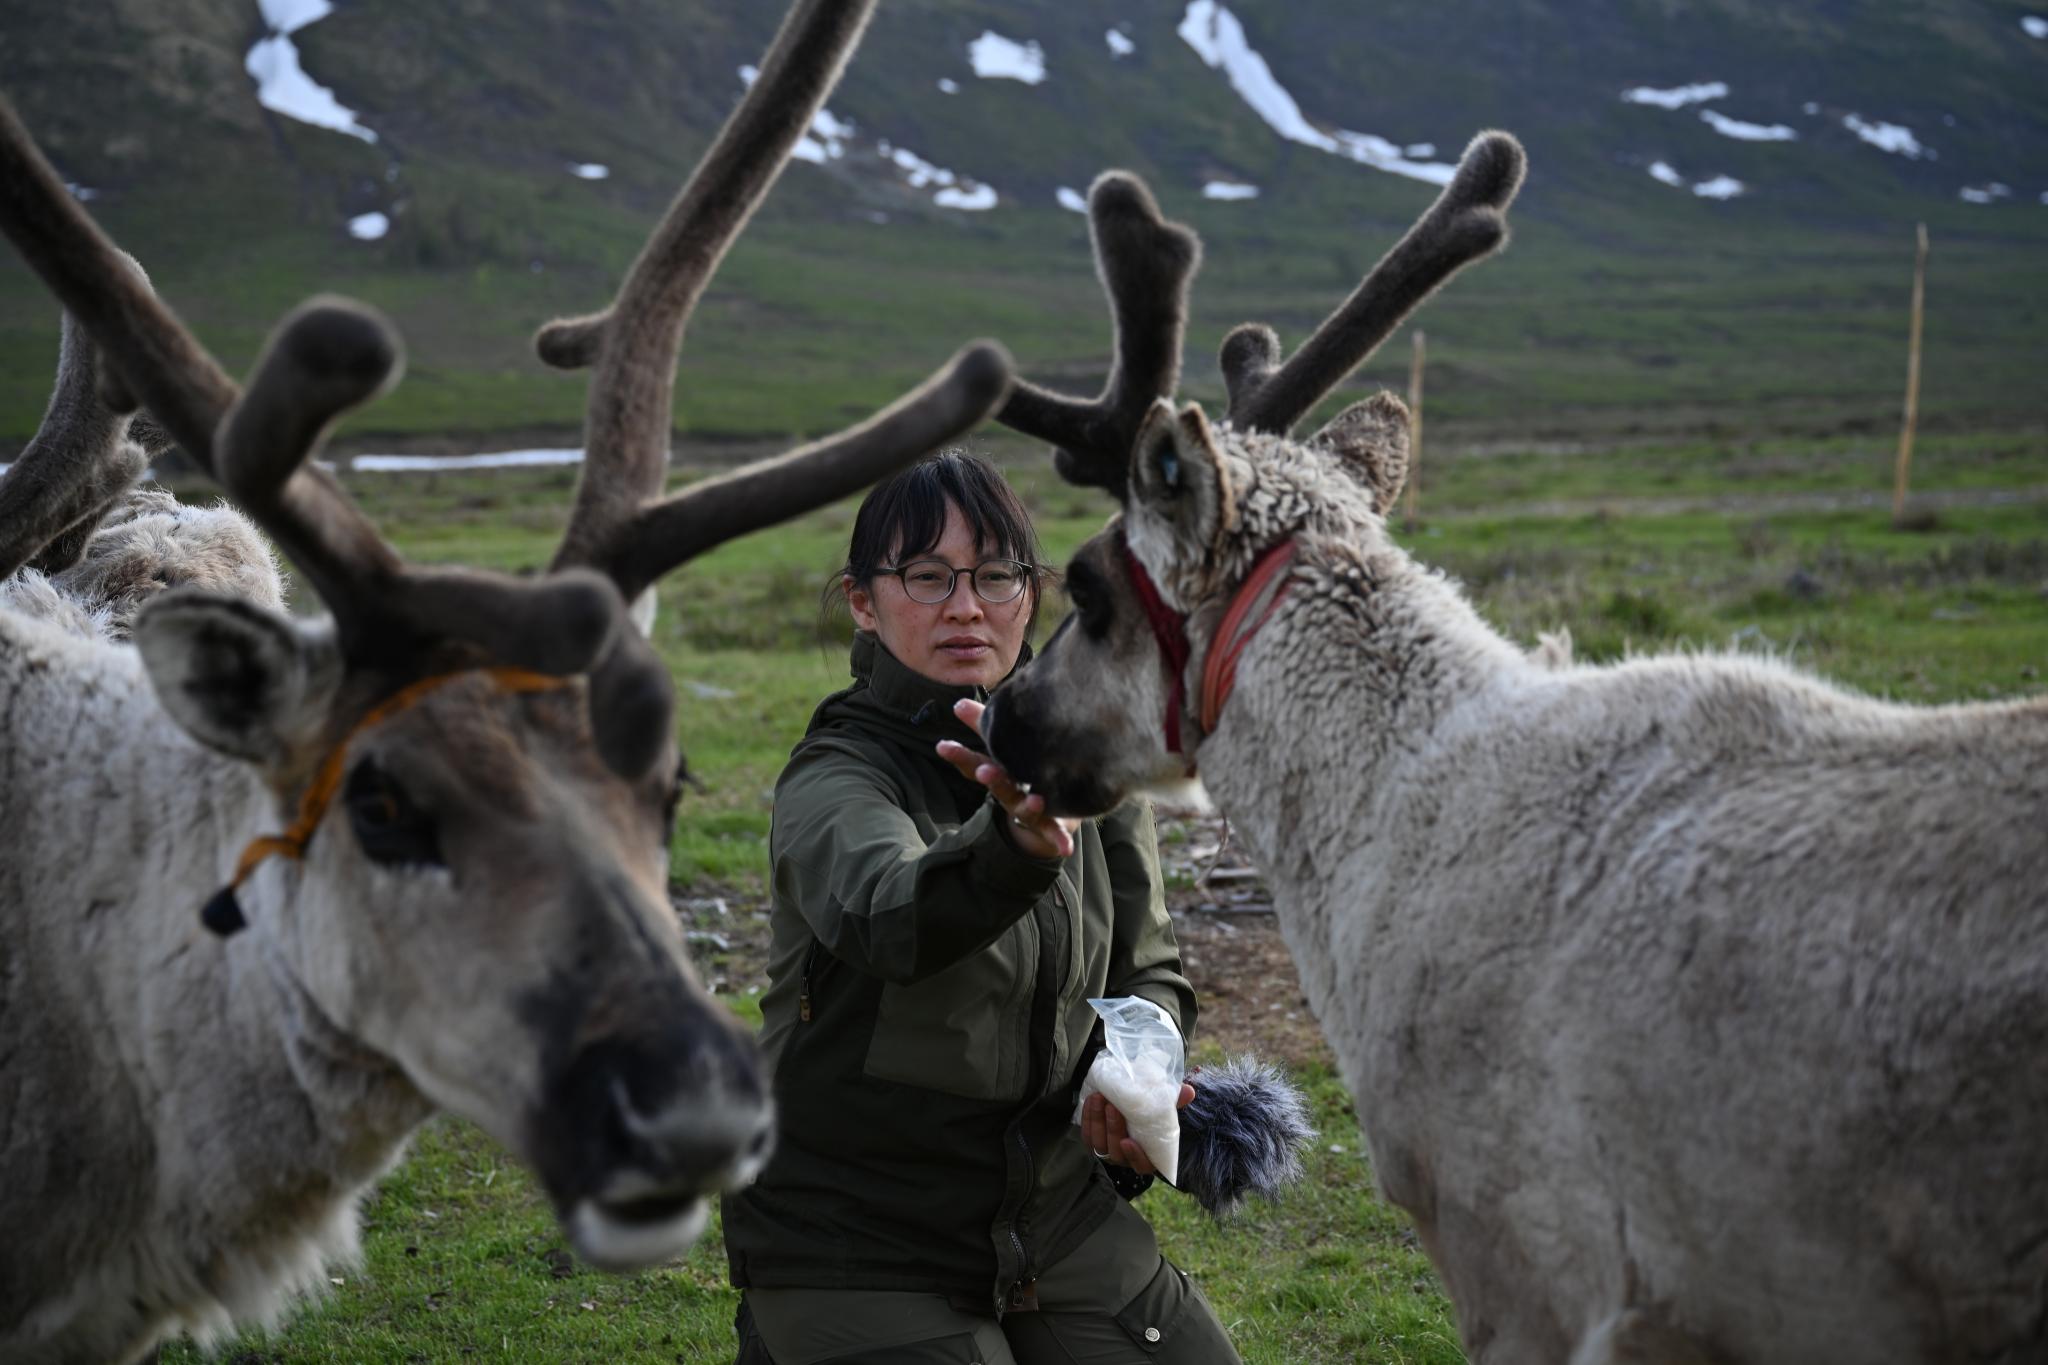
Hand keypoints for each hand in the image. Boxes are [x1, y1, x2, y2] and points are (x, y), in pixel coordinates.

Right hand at [937, 698, 1078, 858]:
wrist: (1043, 813)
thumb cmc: (1019, 771)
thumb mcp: (1001, 748)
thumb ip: (982, 726)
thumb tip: (958, 703)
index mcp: (998, 772)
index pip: (974, 763)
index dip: (959, 756)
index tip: (942, 746)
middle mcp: (1009, 793)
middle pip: (998, 786)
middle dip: (992, 779)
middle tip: (985, 770)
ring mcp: (1028, 810)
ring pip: (1024, 808)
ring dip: (1028, 806)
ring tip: (1036, 800)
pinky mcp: (1049, 824)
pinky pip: (1053, 831)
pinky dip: (1058, 839)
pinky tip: (1066, 846)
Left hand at [1080, 1085, 1195, 1175]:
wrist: (1128, 1104)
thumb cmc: (1150, 1112)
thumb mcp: (1164, 1107)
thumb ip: (1174, 1101)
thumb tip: (1189, 1091)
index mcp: (1147, 1156)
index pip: (1142, 1166)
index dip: (1135, 1156)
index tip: (1128, 1141)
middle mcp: (1126, 1158)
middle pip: (1116, 1152)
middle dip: (1113, 1129)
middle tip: (1112, 1107)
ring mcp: (1108, 1150)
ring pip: (1099, 1143)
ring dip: (1097, 1120)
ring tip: (1099, 1098)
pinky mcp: (1093, 1140)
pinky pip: (1087, 1134)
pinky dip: (1088, 1117)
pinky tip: (1091, 1100)